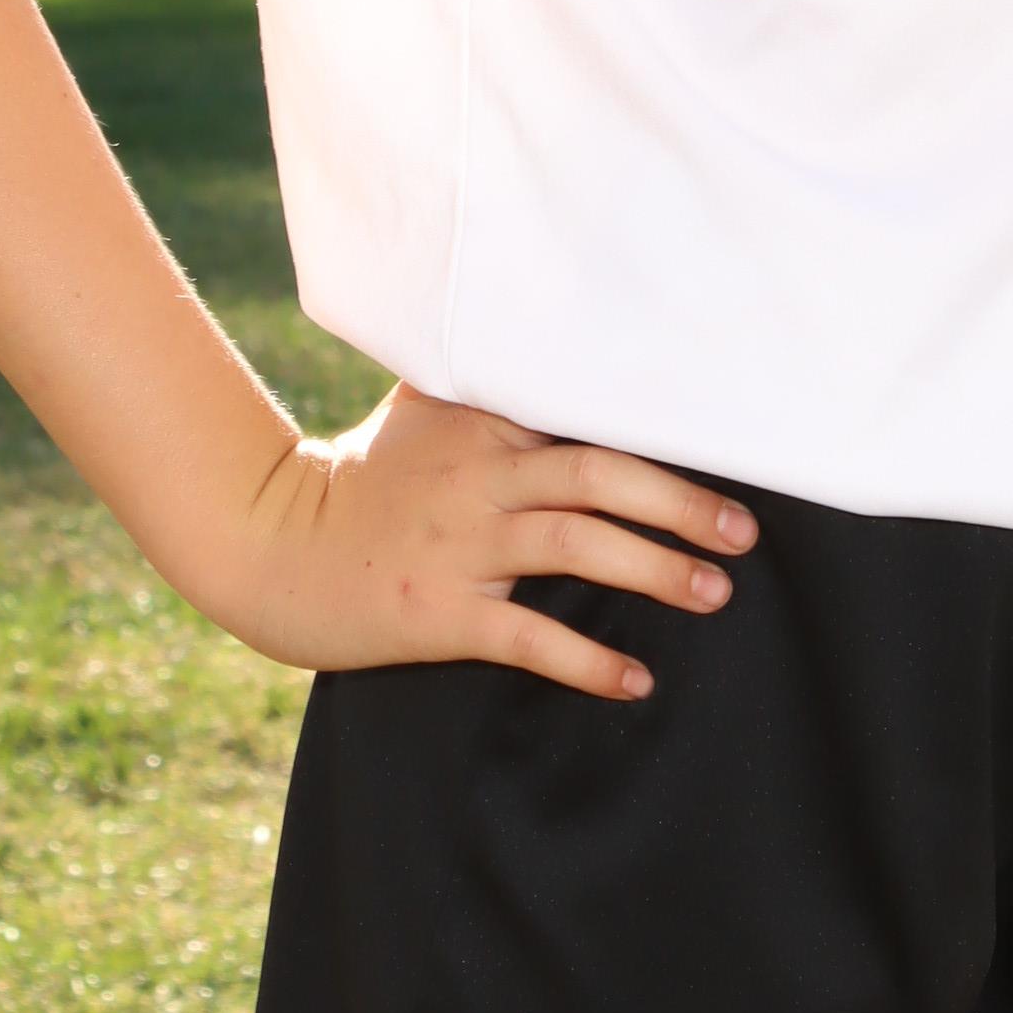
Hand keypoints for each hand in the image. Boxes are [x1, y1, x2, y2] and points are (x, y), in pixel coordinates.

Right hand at [226, 381, 757, 696]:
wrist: (270, 546)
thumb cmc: (359, 478)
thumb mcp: (419, 411)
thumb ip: (486, 380)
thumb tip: (549, 331)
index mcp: (481, 423)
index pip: (585, 413)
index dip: (658, 429)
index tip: (726, 441)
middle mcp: (477, 477)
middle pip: (596, 474)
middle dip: (679, 502)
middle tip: (742, 531)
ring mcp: (458, 546)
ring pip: (575, 546)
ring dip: (655, 570)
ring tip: (715, 594)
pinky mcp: (438, 612)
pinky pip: (526, 636)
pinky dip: (586, 660)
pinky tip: (636, 681)